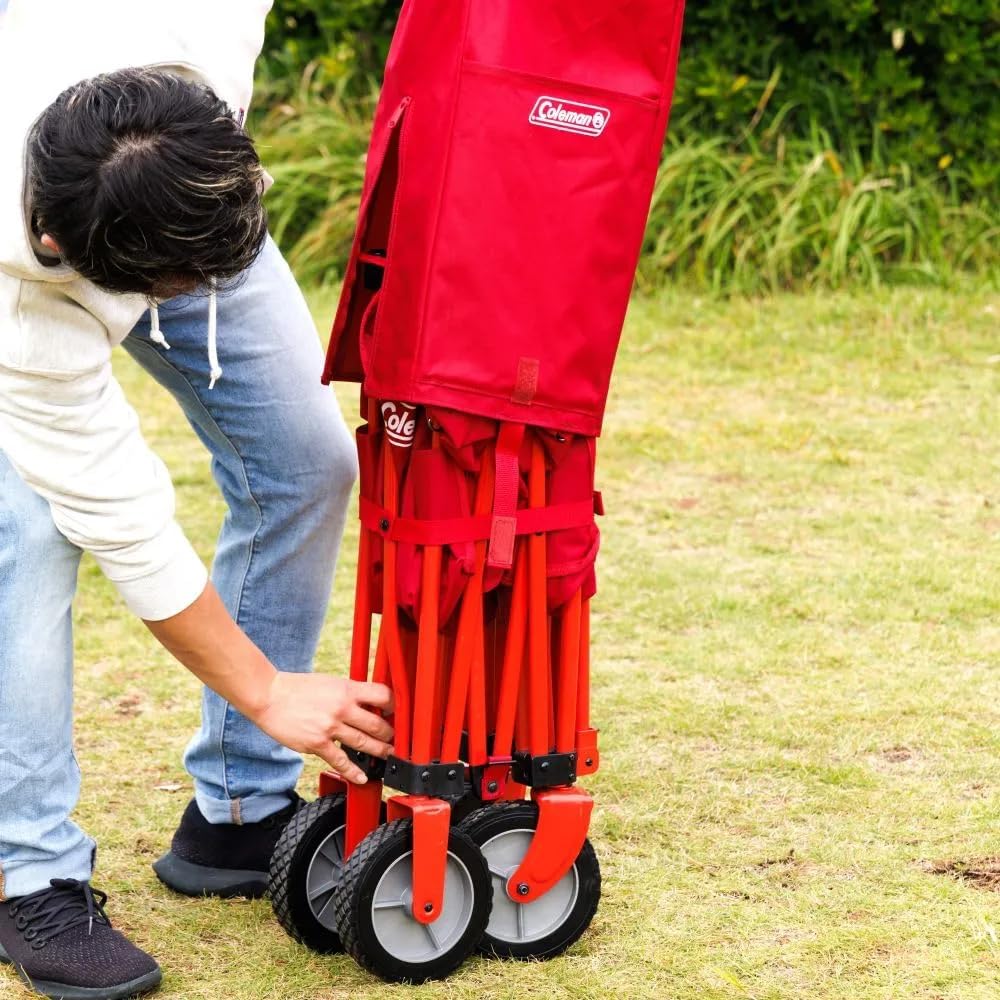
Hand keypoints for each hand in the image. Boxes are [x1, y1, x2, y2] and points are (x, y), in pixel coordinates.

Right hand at [253, 673, 394, 783]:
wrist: (269, 696)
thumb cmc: (297, 688)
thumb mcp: (329, 682)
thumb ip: (348, 692)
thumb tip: (367, 702)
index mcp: (347, 689)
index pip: (382, 695)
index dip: (394, 706)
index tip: (398, 713)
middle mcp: (342, 707)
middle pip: (377, 723)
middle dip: (390, 733)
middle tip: (397, 739)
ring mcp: (330, 727)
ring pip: (363, 743)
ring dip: (379, 751)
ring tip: (388, 756)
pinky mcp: (317, 743)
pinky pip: (340, 760)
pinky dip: (353, 771)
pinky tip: (361, 777)